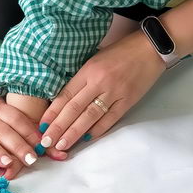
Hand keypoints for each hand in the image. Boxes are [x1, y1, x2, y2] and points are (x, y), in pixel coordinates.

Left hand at [38, 30, 165, 152]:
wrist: (151, 48)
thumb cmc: (122, 51)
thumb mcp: (97, 58)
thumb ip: (83, 77)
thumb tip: (67, 98)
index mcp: (89, 69)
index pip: (65, 94)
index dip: (53, 112)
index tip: (42, 125)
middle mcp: (99, 82)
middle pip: (74, 108)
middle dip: (59, 127)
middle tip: (47, 141)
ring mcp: (115, 92)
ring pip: (90, 116)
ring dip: (75, 132)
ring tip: (62, 145)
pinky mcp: (129, 100)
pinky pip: (111, 118)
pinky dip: (98, 129)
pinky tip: (87, 139)